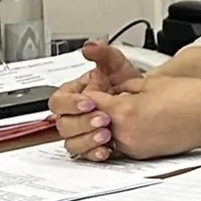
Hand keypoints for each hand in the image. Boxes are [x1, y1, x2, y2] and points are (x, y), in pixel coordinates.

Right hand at [48, 42, 141, 160]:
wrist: (143, 100)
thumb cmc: (124, 82)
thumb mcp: (116, 64)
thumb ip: (103, 53)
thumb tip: (89, 46)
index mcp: (72, 94)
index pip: (58, 101)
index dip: (70, 103)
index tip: (88, 102)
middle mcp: (72, 114)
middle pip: (63, 124)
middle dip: (82, 122)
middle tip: (102, 118)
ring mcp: (81, 131)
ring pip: (71, 142)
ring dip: (87, 139)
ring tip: (106, 133)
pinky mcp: (91, 145)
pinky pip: (85, 154)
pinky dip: (94, 153)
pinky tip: (105, 150)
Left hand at [81, 75, 200, 161]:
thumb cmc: (194, 98)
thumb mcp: (153, 83)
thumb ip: (127, 88)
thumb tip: (114, 91)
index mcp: (126, 112)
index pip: (92, 103)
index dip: (92, 91)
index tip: (97, 86)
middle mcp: (127, 135)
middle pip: (94, 123)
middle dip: (97, 109)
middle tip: (105, 97)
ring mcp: (136, 148)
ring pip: (106, 137)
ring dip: (108, 124)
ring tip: (122, 109)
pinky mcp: (145, 155)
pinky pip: (123, 144)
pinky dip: (122, 133)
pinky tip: (135, 120)